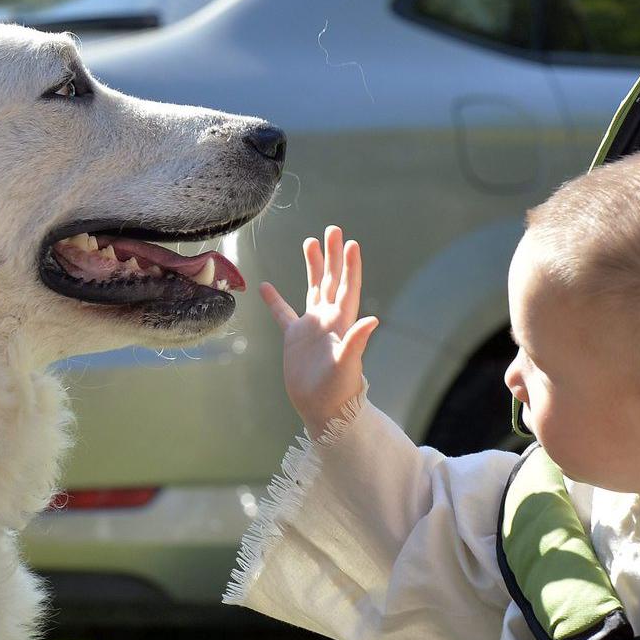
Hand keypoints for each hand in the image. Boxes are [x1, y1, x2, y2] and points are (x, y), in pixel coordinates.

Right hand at [261, 225, 377, 437]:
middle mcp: (329, 319)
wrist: (325, 410)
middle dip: (332, 255)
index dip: (350, 265)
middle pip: (332, 279)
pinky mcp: (296, 338)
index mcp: (342, 322)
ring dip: (313, 266)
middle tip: (333, 229)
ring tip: (310, 242)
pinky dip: (276, 301)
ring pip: (313, 289)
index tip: (351, 242)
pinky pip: (284, 314)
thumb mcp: (348, 364)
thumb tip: (373, 319)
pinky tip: (266, 286)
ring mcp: (313, 327)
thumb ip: (357, 340)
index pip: (348, 287)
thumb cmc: (340, 390)